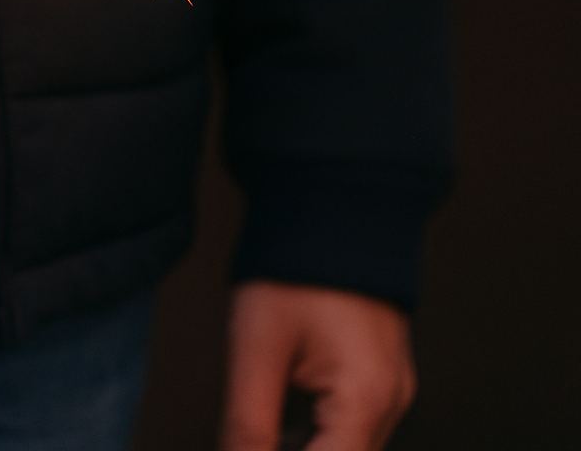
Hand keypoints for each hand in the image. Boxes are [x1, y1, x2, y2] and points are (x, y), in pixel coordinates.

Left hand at [222, 281, 415, 450]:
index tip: (243, 449)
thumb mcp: (256, 350)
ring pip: (346, 447)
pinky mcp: (379, 377)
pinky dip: (315, 433)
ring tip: (257, 428)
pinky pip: (350, 426)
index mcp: (365, 399)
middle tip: (247, 435)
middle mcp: (390, 403)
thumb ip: (249, 424)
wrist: (329, 207)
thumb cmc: (292, 271)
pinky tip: (277, 418)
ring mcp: (390, 390)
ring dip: (302, 445)